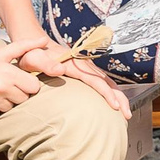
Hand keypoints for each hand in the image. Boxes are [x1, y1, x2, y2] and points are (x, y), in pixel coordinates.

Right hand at [0, 49, 41, 120]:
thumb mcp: (0, 54)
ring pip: (11, 107)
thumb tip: (44, 40)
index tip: (17, 80)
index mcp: (7, 72)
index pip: (34, 87)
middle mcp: (0, 87)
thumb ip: (24, 46)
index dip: (27, 84)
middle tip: (2, 85)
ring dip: (4, 101)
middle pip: (24, 98)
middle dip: (16, 93)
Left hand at [4, 36, 130, 114]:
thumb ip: (45, 64)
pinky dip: (111, 93)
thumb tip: (60, 69)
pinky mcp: (84, 72)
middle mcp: (85, 66)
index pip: (96, 81)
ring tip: (125, 112)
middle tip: (127, 115)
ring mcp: (86, 68)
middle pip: (108, 82)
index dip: (107, 94)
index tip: (115, 106)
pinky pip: (102, 83)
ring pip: (108, 83)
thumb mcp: (34, 58)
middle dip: (120, 98)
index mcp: (76, 65)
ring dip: (118, 97)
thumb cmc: (32, 54)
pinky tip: (114, 102)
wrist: (34, 44)